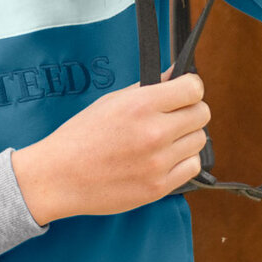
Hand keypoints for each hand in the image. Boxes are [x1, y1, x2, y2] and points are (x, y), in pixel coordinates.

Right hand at [10, 74, 209, 223]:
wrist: (59, 177)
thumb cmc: (80, 137)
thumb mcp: (112, 101)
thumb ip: (149, 87)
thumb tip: (177, 74)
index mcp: (141, 105)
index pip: (193, 89)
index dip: (191, 88)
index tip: (185, 91)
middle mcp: (154, 133)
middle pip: (201, 114)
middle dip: (190, 111)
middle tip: (175, 116)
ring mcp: (158, 162)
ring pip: (199, 141)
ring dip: (186, 138)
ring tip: (164, 140)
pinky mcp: (158, 187)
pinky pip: (192, 167)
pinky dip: (183, 162)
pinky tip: (163, 159)